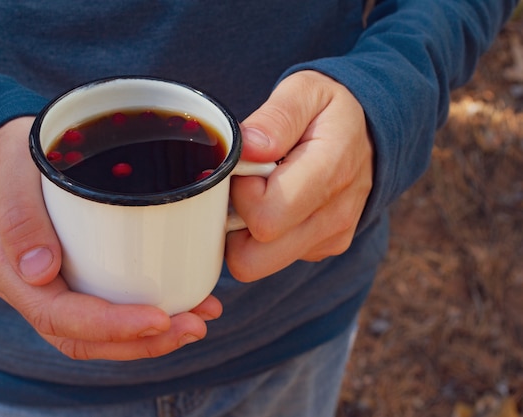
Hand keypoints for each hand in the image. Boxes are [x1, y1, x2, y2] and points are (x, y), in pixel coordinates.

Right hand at [0, 117, 221, 359]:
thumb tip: (39, 272)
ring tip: (196, 321)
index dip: (108, 325)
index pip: (55, 315)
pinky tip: (180, 302)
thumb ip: (20, 211)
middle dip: (140, 341)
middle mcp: (25, 284)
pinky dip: (141, 312)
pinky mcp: (70, 273)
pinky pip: (102, 306)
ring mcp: (47, 282)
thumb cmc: (10, 147)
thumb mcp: (10, 161)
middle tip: (194, 325)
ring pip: (94, 331)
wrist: (4, 142)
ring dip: (147, 336)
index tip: (160, 318)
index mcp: (3, 263)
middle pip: (79, 335)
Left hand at [226, 71, 373, 280]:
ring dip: (246, 231)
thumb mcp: (305, 91)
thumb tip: (249, 149)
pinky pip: (274, 258)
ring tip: (263, 191)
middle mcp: (334, 216)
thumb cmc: (329, 111)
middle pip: (253, 259)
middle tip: (245, 187)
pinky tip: (279, 202)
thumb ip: (276, 117)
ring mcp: (330, 238)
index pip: (264, 217)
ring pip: (257, 263)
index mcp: (330, 172)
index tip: (247, 166)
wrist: (369, 133)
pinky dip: (265, 235)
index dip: (240, 193)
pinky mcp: (323, 248)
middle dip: (234, 225)